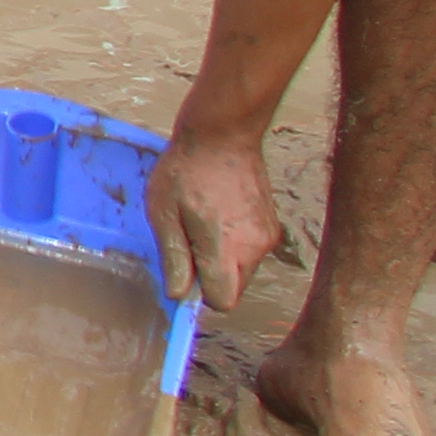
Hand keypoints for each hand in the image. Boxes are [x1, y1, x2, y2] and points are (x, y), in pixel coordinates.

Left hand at [148, 122, 280, 309]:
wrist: (223, 135)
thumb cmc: (185, 171)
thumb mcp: (163, 214)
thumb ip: (175, 257)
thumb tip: (178, 296)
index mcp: (228, 248)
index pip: (223, 301)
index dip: (199, 292)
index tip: (184, 269)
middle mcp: (255, 248)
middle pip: (234, 288)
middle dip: (210, 275)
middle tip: (188, 239)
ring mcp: (268, 237)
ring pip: (242, 270)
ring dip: (222, 258)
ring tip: (201, 221)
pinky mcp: (272, 226)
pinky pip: (250, 251)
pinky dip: (234, 244)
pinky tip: (218, 215)